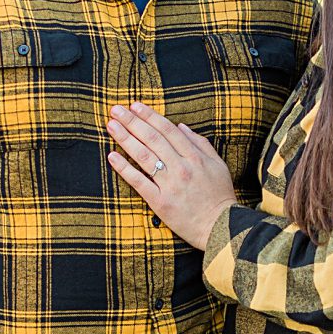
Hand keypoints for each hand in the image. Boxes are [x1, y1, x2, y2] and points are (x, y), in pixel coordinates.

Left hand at [106, 103, 238, 249]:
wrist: (221, 226)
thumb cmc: (220, 196)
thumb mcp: (217, 165)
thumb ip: (201, 144)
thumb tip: (181, 127)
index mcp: (196, 157)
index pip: (168, 131)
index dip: (150, 116)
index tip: (135, 106)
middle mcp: (182, 167)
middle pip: (153, 139)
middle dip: (132, 122)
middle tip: (116, 110)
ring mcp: (170, 185)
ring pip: (144, 156)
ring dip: (125, 139)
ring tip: (111, 126)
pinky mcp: (160, 202)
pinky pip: (139, 182)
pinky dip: (125, 168)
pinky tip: (113, 156)